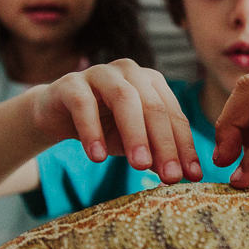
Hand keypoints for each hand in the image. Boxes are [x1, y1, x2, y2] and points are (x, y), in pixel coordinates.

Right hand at [33, 59, 202, 183]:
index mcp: (152, 83)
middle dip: (165, 144)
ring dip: (135, 134)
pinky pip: (83, 105)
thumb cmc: (103, 126)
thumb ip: (157, 154)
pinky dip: (92, 131)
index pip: (174, 116)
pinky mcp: (70, 83)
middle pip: (154, 106)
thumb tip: (185, 176)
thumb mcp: (134, 143)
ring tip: (140, 166)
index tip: (192, 177)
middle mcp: (130, 72)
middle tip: (171, 176)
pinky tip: (97, 157)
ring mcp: (101, 73)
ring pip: (124, 99)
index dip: (185, 147)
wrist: (57, 115)